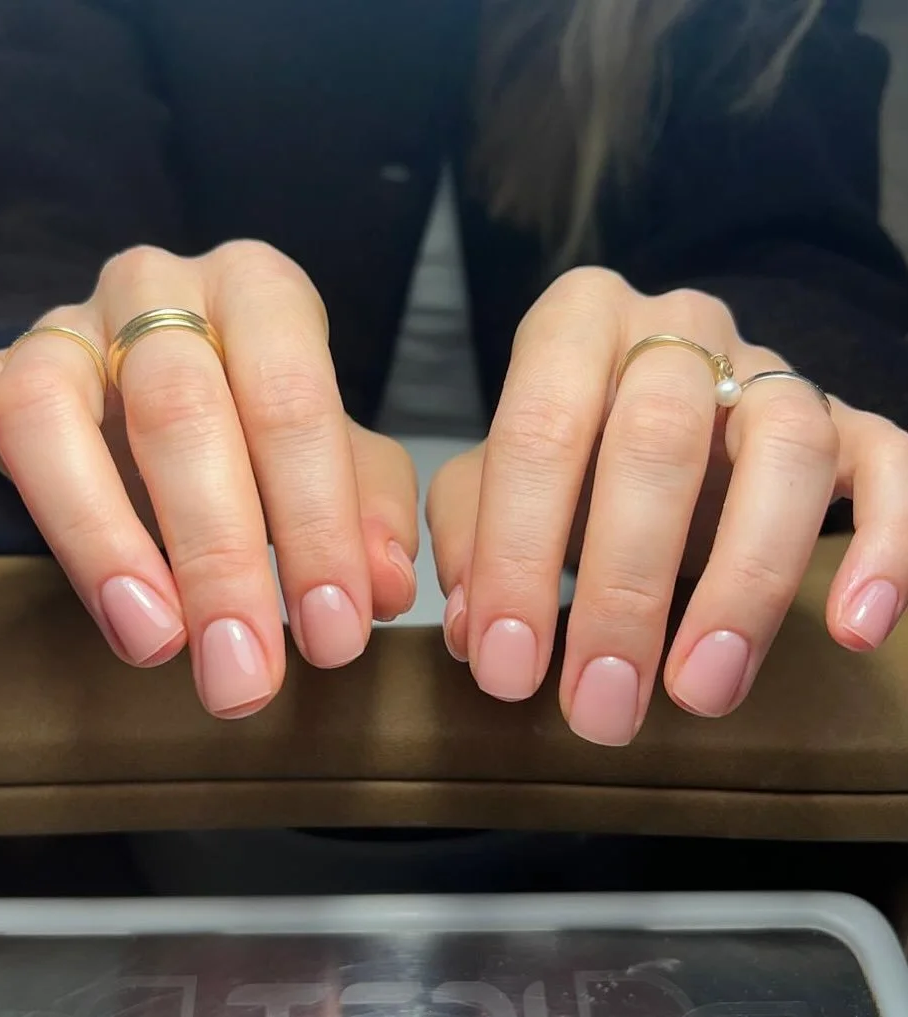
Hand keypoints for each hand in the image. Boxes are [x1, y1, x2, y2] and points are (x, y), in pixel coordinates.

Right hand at [0, 241, 417, 716]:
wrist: (181, 382)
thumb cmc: (270, 429)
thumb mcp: (343, 457)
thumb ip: (372, 509)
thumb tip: (379, 588)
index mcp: (260, 295)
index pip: (292, 399)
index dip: (316, 520)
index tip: (333, 631)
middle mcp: (157, 294)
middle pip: (178, 408)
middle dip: (219, 556)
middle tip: (245, 673)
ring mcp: (62, 328)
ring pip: (49, 407)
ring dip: (98, 535)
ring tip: (148, 637)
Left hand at [427, 268, 907, 744]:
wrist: (654, 413)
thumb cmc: (562, 456)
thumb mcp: (490, 478)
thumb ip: (469, 533)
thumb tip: (478, 631)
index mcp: (574, 326)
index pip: (539, 430)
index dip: (518, 553)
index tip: (510, 667)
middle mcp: (677, 331)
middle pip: (658, 441)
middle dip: (625, 589)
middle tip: (602, 706)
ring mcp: (770, 371)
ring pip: (784, 449)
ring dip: (745, 584)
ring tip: (704, 689)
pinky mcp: (846, 422)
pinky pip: (889, 463)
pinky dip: (886, 544)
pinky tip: (853, 627)